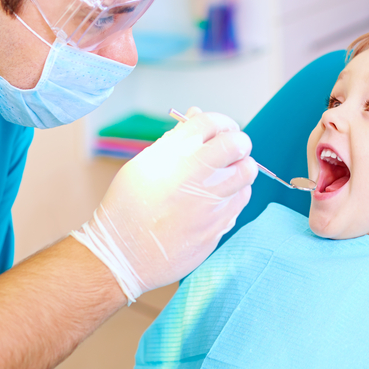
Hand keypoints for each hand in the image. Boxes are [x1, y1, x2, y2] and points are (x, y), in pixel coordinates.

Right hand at [72, 108, 257, 303]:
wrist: (121, 255)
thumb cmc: (128, 207)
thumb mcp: (143, 165)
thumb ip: (175, 139)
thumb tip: (197, 113)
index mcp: (171, 155)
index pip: (212, 122)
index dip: (222, 123)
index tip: (222, 131)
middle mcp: (193, 175)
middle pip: (238, 144)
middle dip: (239, 143)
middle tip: (232, 150)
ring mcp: (208, 203)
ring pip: (246, 173)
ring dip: (240, 169)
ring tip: (225, 176)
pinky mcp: (217, 226)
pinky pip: (241, 201)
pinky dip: (235, 195)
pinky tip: (218, 199)